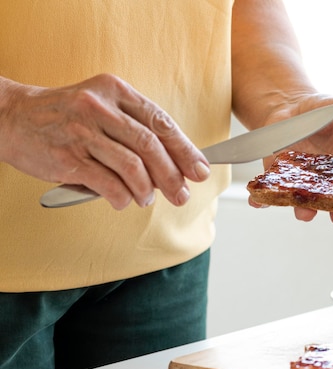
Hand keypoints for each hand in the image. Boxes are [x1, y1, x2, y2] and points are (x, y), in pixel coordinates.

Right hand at [0, 75, 209, 209]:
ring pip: (132, 167)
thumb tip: (174, 164)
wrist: (12, 117)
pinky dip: (123, 198)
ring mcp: (82, 132)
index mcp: (115, 91)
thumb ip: (135, 130)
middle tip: (181, 195)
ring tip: (146, 199)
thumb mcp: (102, 107)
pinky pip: (109, 185)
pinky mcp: (68, 158)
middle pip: (151, 146)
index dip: (186, 150)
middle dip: (172, 176)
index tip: (201, 170)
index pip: (161, 122)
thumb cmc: (65, 117)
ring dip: (146, 190)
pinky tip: (124, 201)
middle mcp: (100, 108)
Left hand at [251, 96, 332, 226]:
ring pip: (307, 205)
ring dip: (306, 210)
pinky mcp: (277, 182)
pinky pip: (269, 195)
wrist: (290, 108)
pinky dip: (262, 200)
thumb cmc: (327, 113)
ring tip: (305, 212)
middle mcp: (330, 186)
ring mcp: (304, 186)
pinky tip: (257, 201)